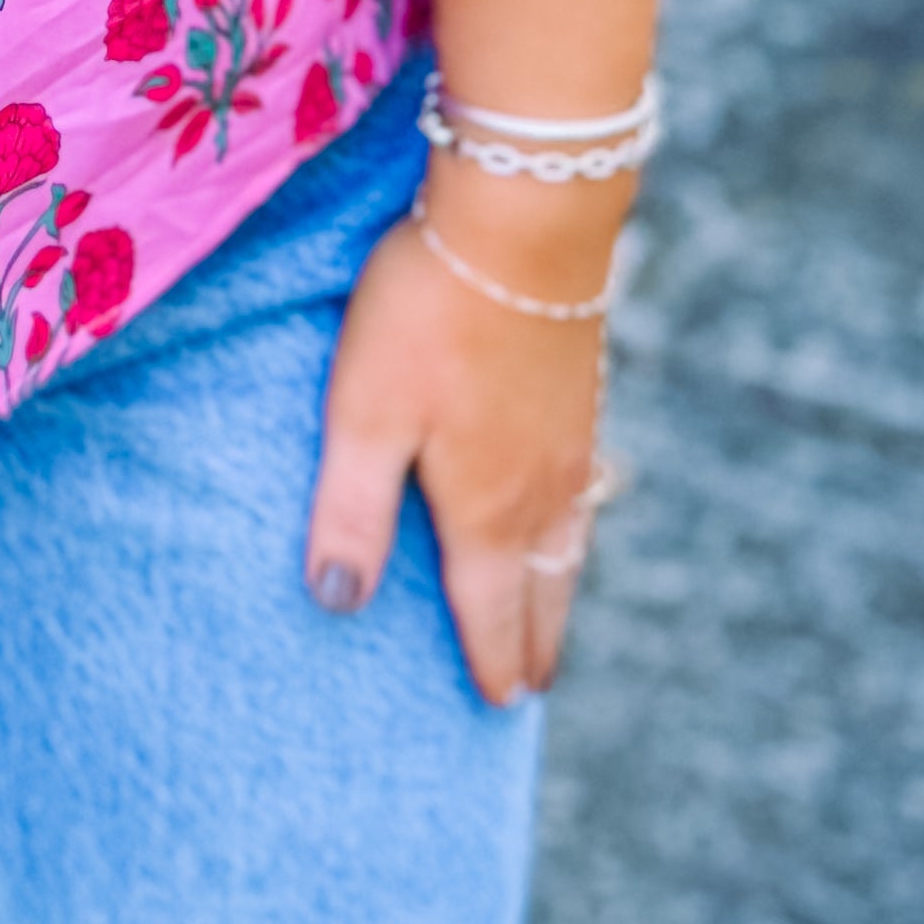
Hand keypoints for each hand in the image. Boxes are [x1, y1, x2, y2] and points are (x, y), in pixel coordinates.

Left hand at [303, 180, 615, 705]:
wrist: (524, 220)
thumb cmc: (430, 315)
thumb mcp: (366, 414)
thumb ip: (352, 511)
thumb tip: (338, 604)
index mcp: (488, 508)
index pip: (489, 607)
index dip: (490, 656)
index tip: (499, 702)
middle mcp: (543, 487)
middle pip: (543, 585)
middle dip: (536, 638)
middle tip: (536, 686)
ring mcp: (572, 438)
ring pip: (572, 538)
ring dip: (560, 585)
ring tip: (553, 611)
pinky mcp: (583, 388)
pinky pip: (585, 487)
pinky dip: (576, 523)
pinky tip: (573, 504)